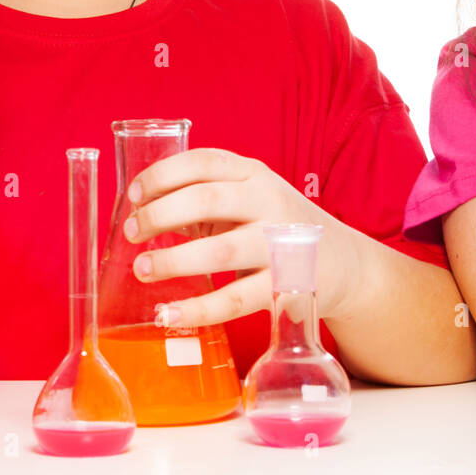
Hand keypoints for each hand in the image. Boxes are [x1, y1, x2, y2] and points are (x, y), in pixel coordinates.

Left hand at [122, 149, 360, 327]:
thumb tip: (144, 213)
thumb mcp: (250, 199)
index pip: (203, 161)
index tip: (134, 195)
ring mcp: (280, 244)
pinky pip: (235, 300)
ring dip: (173, 261)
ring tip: (142, 269)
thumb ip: (204, 201)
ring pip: (219, 251)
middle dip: (160, 215)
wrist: (343, 262)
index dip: (162, 175)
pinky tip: (168, 313)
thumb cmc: (279, 226)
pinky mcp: (285, 286)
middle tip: (131, 232)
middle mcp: (269, 202)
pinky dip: (197, 309)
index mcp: (254, 174)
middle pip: (207, 199)